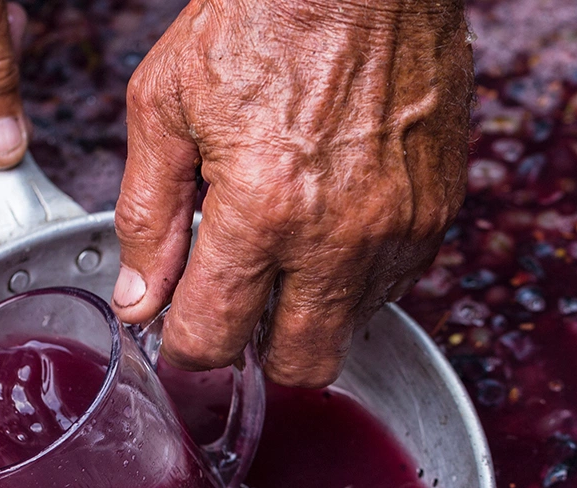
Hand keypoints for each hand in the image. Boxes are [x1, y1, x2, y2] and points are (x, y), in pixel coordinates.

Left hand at [113, 0, 471, 386]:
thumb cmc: (263, 17)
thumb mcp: (166, 106)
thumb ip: (147, 215)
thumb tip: (139, 297)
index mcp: (263, 208)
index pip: (215, 335)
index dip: (186, 347)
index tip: (181, 334)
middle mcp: (340, 234)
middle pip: (300, 364)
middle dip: (258, 352)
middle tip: (237, 308)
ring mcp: (398, 227)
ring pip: (351, 328)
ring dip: (310, 310)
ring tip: (286, 245)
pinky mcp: (437, 210)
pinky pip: (394, 283)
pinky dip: (356, 275)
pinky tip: (330, 225)